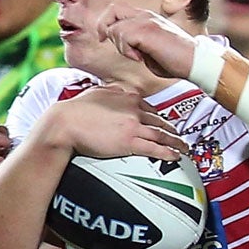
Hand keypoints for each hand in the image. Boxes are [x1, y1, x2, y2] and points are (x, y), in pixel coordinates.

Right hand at [37, 82, 187, 161]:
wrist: (64, 123)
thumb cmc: (75, 110)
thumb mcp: (97, 92)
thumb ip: (111, 92)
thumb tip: (118, 91)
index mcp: (127, 97)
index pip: (150, 108)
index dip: (161, 118)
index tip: (166, 124)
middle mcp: (134, 110)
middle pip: (160, 121)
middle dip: (173, 130)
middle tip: (181, 137)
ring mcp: (133, 126)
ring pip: (162, 134)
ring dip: (176, 143)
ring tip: (184, 149)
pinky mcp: (129, 142)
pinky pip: (155, 148)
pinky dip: (168, 153)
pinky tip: (175, 157)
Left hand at [98, 4, 202, 79]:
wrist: (195, 62)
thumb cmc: (177, 62)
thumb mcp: (151, 51)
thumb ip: (136, 45)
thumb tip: (123, 47)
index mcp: (148, 18)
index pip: (119, 10)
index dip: (108, 22)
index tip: (104, 37)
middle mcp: (146, 15)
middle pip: (113, 10)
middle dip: (104, 26)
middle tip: (103, 40)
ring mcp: (146, 21)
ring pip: (116, 28)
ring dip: (121, 46)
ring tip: (137, 56)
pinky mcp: (146, 30)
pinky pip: (123, 36)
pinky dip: (126, 49)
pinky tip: (140, 57)